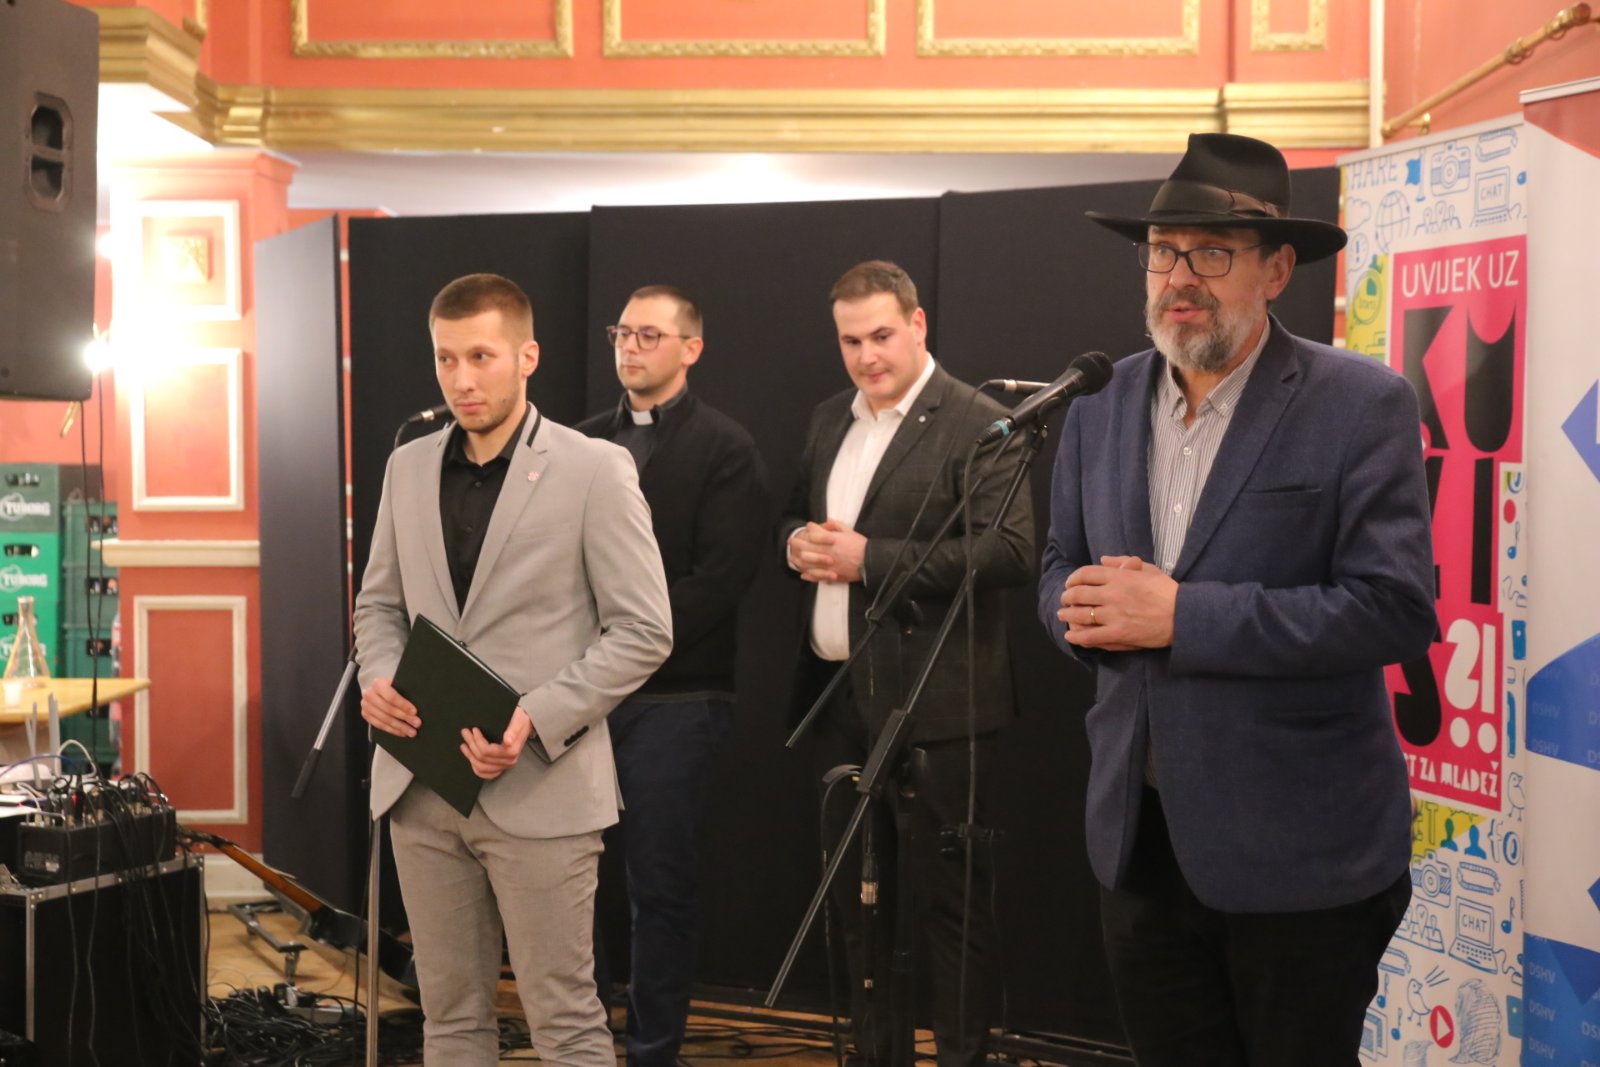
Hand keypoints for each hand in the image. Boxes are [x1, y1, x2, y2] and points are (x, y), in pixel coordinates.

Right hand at [361, 678, 419, 737]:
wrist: (378, 690)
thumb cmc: (392, 687)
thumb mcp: (398, 684)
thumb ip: (404, 690)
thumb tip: (420, 701)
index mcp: (378, 684)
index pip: (391, 696)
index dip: (403, 705)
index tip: (415, 712)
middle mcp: (369, 694)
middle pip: (388, 709)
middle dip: (404, 717)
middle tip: (417, 723)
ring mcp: (365, 706)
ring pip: (384, 719)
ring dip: (400, 727)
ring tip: (412, 732)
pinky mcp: (365, 715)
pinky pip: (379, 725)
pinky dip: (392, 730)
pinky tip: (402, 733)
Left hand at [461, 707, 533, 779]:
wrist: (525, 724)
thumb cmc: (519, 721)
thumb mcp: (517, 721)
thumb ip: (512, 732)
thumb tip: (508, 741)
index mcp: (512, 751)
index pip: (487, 751)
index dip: (477, 741)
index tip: (474, 730)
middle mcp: (509, 761)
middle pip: (482, 758)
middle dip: (471, 745)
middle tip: (466, 732)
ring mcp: (504, 766)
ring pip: (481, 767)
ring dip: (470, 756)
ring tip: (464, 745)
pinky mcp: (500, 768)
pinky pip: (485, 774)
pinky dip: (476, 768)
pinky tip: (471, 758)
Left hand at [789, 520, 865, 582]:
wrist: (870, 562)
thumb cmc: (861, 547)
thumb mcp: (850, 532)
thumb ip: (837, 526)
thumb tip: (828, 521)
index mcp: (831, 539)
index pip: (814, 531)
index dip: (810, 528)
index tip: (809, 528)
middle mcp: (826, 551)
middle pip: (806, 546)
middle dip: (797, 542)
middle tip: (792, 541)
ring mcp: (827, 565)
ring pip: (807, 562)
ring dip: (798, 559)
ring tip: (793, 557)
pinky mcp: (831, 575)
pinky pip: (816, 576)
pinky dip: (808, 575)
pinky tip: (803, 574)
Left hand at [1057, 556, 1176, 650]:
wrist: (1183, 615)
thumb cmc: (1168, 591)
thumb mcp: (1148, 570)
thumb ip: (1124, 563)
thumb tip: (1104, 559)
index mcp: (1119, 576)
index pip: (1086, 574)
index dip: (1073, 578)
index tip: (1070, 583)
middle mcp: (1112, 594)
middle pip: (1078, 593)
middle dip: (1067, 597)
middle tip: (1064, 600)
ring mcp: (1113, 615)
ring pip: (1080, 615)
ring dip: (1068, 615)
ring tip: (1063, 615)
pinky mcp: (1118, 633)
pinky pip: (1091, 636)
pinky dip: (1077, 637)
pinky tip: (1071, 637)